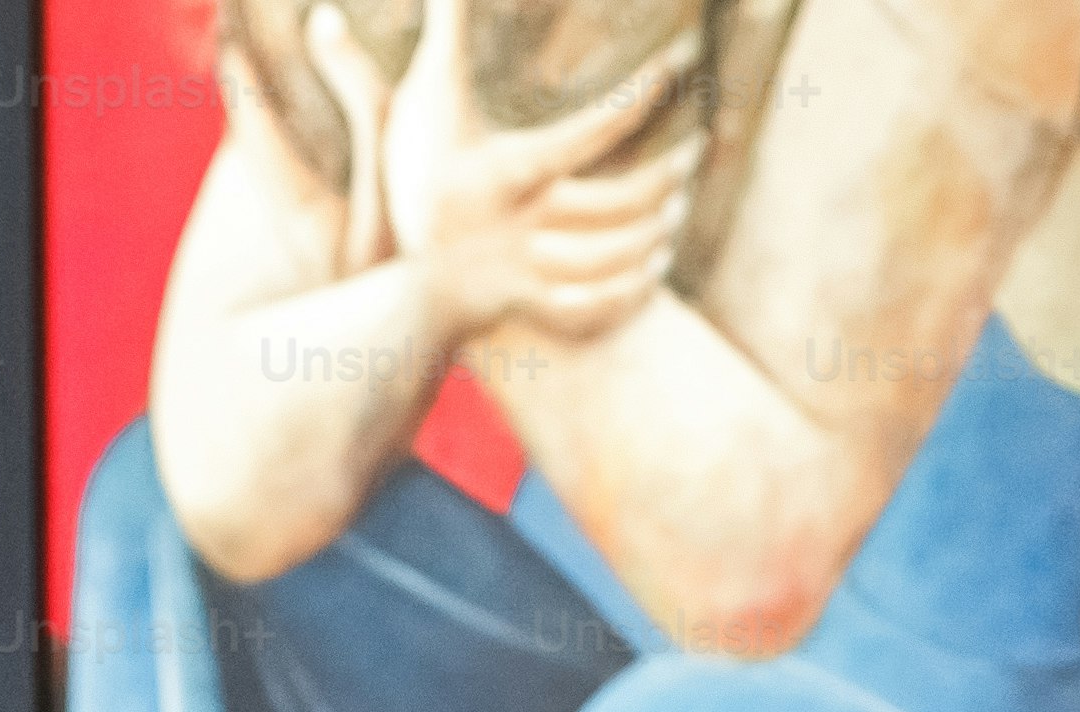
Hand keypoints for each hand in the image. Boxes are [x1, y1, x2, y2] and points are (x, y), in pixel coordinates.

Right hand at [319, 0, 702, 351]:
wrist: (384, 264)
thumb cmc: (419, 167)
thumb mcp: (427, 95)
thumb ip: (446, 32)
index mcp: (508, 170)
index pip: (590, 133)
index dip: (640, 98)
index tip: (675, 67)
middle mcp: (523, 224)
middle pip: (619, 204)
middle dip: (665, 177)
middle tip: (696, 150)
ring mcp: (528, 272)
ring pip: (614, 258)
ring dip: (656, 232)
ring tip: (678, 205)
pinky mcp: (531, 307)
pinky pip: (594, 310)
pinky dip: (631, 293)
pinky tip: (656, 267)